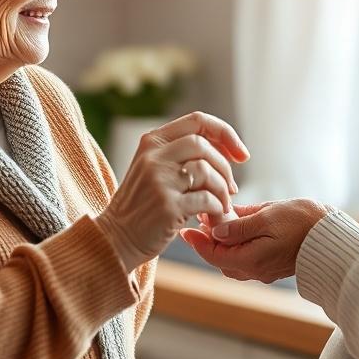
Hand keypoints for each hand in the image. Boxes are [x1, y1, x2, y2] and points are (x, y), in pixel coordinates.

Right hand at [97, 112, 248, 272]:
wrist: (117, 238)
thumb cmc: (144, 204)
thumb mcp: (154, 167)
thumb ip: (181, 152)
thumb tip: (226, 148)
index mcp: (152, 141)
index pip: (198, 120)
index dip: (226, 133)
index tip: (241, 154)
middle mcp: (153, 156)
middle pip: (204, 145)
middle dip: (225, 167)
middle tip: (231, 187)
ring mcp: (159, 180)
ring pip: (207, 171)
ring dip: (223, 190)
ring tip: (222, 204)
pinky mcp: (167, 206)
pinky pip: (206, 199)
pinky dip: (217, 207)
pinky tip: (213, 216)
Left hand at [180, 199, 329, 283]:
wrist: (334, 237)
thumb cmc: (304, 223)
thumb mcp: (268, 217)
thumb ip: (239, 225)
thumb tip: (214, 230)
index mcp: (251, 260)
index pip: (213, 254)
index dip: (197, 241)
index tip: (185, 228)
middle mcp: (255, 269)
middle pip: (220, 258)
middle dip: (207, 241)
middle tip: (197, 220)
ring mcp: (265, 268)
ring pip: (233, 258)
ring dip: (221, 242)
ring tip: (214, 220)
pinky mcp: (274, 262)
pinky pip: (247, 256)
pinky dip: (236, 243)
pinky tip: (235, 226)